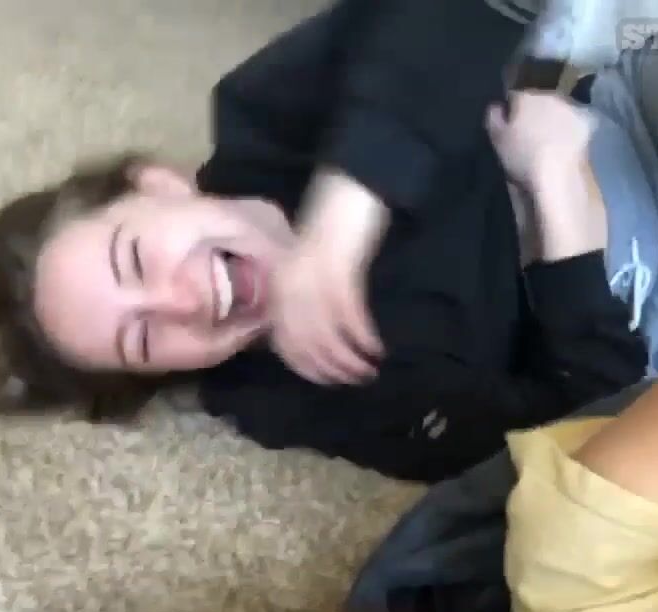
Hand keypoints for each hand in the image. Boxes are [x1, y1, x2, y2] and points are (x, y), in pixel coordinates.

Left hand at [269, 171, 387, 384]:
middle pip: (305, 344)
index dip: (307, 367)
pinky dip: (363, 336)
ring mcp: (312, 278)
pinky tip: (377, 346)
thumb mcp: (313, 266)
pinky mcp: (338, 269)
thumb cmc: (337, 228)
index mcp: (280, 286)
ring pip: (326, 335)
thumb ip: (309, 299)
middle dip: (332, 368)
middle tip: (357, 379)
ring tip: (370, 369)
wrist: (352, 184)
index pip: (284, 341)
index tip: (329, 380)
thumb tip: (319, 341)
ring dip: (349, 358)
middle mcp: (289, 285)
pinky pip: (348, 316)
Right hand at [486, 90, 595, 189]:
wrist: (558, 175)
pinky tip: (565, 145)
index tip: (509, 127)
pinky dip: (570, 129)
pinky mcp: (586, 122)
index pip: (513, 97)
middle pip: (537, 101)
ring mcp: (570, 107)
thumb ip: (493, 118)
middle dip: (533, 114)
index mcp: (525, 97)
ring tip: (548, 142)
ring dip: (553, 120)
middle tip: (529, 135)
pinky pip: (574, 122)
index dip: (510, 112)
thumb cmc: (522, 157)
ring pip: (557, 109)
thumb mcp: (496, 139)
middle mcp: (549, 95)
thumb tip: (497, 106)